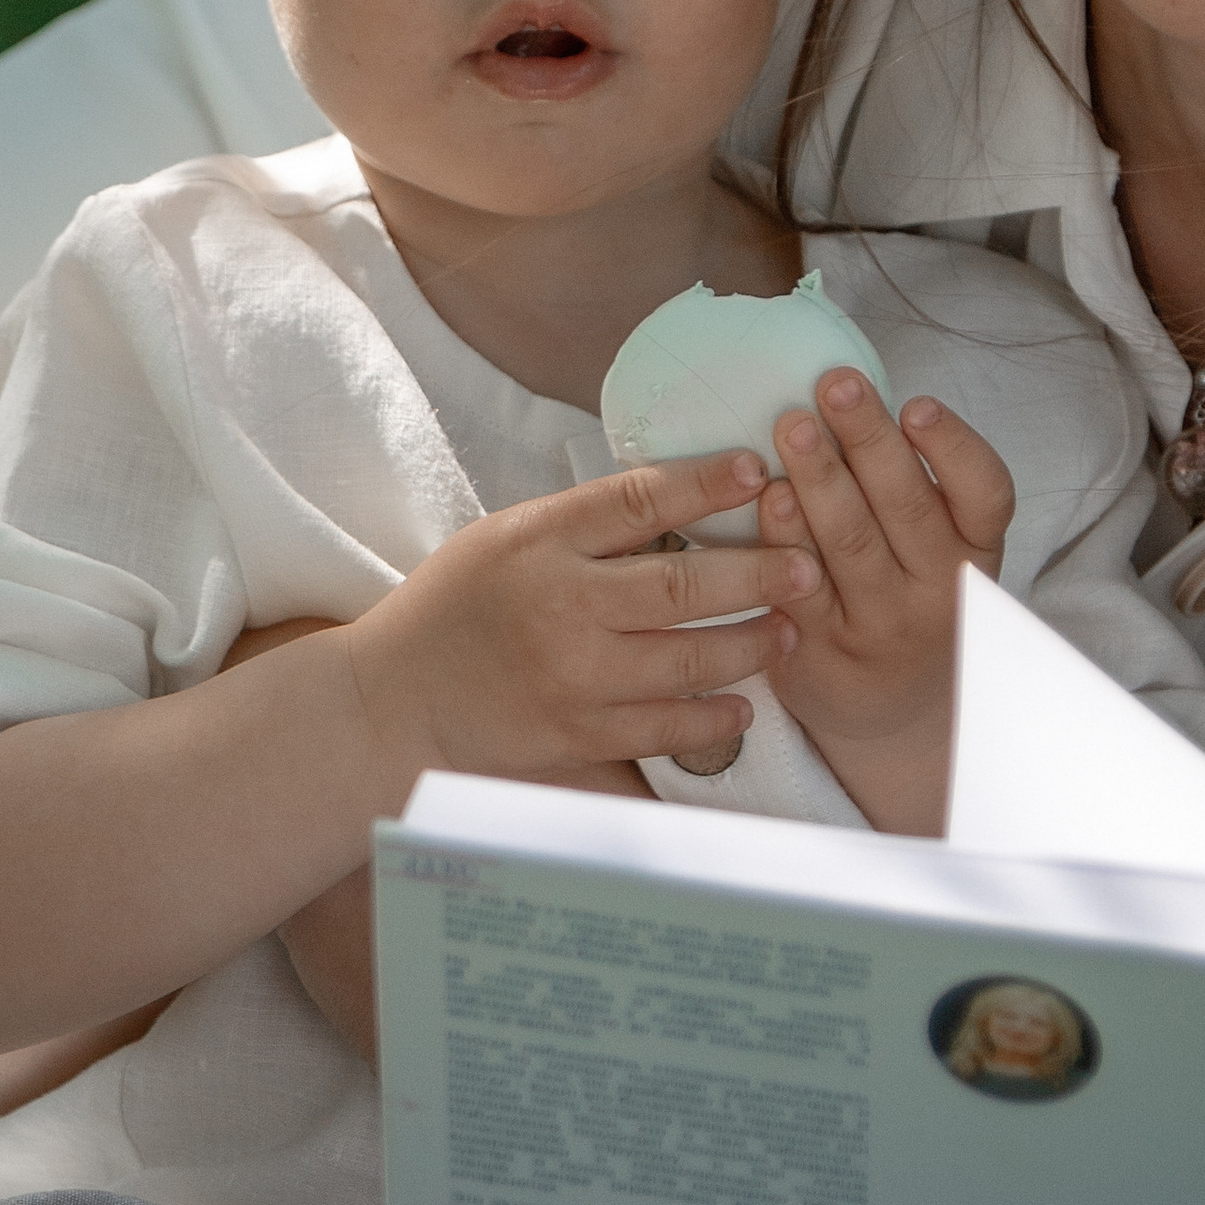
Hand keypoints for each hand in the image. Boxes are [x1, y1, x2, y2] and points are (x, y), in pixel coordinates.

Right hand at [346, 449, 820, 787]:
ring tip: (788, 628)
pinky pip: (668, 726)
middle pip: (683, 583)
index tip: (758, 469)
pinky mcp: (577, 734)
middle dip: (760, 572)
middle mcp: (561, 605)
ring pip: (689, 657)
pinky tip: (744, 702)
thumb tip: (684, 492)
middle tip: (808, 564)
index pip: (637, 499)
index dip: (705, 482)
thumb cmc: (458, 605)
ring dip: (752, 643)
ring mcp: (572, 675)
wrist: (395, 698)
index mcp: (540, 540)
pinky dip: (715, 716)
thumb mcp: (509, 537)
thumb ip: (586, 523)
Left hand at [757, 373, 1013, 832]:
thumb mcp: (943, 554)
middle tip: (835, 384)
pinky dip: (783, 540)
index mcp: (975, 555)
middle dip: (868, 440)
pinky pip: (800, 590)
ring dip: (820, 479)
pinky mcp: (822, 656)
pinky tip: (767, 496)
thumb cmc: (913, 604)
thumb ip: (915, 489)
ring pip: (851, 546)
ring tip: (792, 424)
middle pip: (907, 508)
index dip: (954, 449)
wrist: (898, 721)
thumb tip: (854, 397)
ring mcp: (880, 629)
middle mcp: (937, 594)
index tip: (918, 405)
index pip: (986, 496)